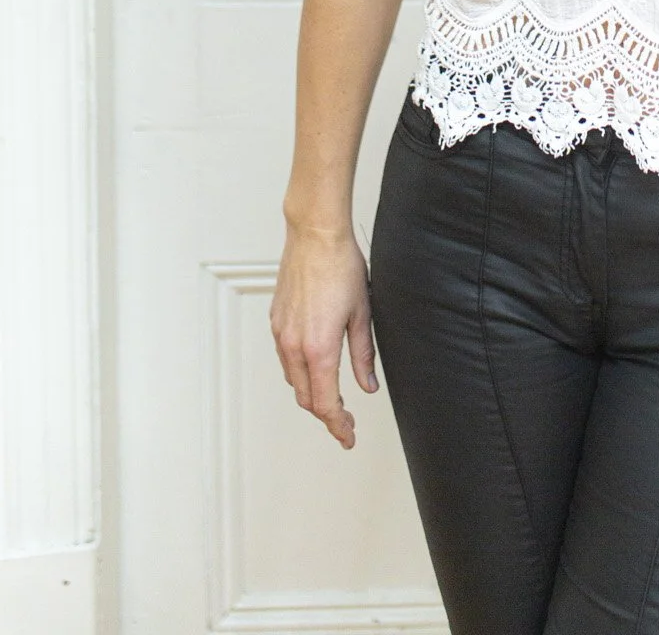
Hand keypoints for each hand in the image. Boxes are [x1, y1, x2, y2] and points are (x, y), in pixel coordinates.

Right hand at [270, 223, 378, 447]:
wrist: (316, 235)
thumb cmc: (342, 267)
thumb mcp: (362, 314)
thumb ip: (363, 356)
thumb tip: (367, 386)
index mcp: (319, 348)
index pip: (325, 403)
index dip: (337, 425)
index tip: (348, 437)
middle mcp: (294, 345)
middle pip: (306, 397)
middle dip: (326, 414)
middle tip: (346, 421)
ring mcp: (281, 333)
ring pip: (292, 380)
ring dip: (311, 393)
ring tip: (332, 396)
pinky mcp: (276, 321)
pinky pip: (285, 358)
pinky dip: (299, 371)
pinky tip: (315, 366)